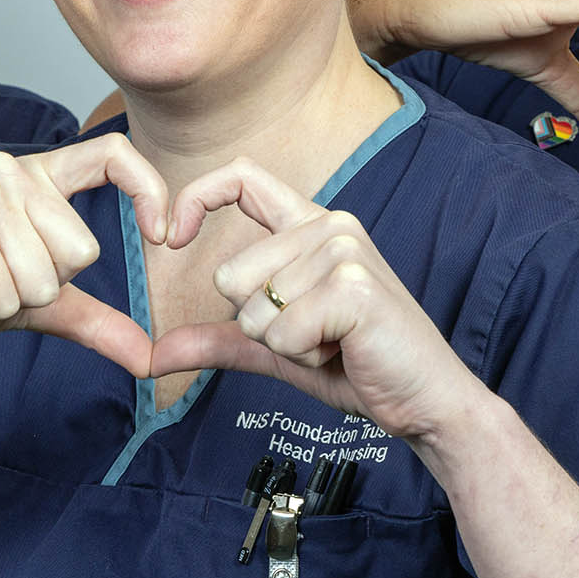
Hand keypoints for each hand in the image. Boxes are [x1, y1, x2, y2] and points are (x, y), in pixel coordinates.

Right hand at [0, 136, 169, 370]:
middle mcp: (10, 169)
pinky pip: (6, 295)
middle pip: (81, 252)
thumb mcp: (34, 304)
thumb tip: (153, 358)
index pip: (113, 154)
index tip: (165, 237)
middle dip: (40, 288)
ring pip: (44, 280)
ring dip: (4, 302)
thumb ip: (96, 320)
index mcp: (36, 175)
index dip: (150, 191)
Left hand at [136, 158, 479, 440]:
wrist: (427, 399)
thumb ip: (220, 340)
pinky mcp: (353, 287)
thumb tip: (151, 356)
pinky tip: (346, 350)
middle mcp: (329, 226)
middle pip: (230, 275)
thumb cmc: (359, 366)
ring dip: (285, 345)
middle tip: (315, 333)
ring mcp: (344, 251)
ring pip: (254, 310)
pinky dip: (304, 356)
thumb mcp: (278, 349)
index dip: (195, 198)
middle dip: (259, 325)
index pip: (241, 177)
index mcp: (312, 225)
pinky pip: (281, 334)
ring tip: (335, 342)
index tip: (170, 236)